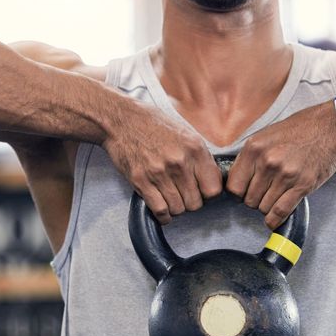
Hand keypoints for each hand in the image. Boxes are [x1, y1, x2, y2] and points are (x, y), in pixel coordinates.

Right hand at [102, 101, 221, 223]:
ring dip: (176, 208)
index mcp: (194, 149)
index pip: (213, 189)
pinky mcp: (140, 181)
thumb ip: (200, 156)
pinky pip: (160, 210)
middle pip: (195, 203)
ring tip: (171, 198)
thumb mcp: (186, 133)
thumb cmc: (154, 125)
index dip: (208, 194)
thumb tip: (212, 179)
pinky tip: (163, 208)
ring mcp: (159, 173)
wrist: (121, 120)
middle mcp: (179, 162)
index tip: (202, 191)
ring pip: (178, 209)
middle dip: (191, 203)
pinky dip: (163, 215)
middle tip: (184, 195)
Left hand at [226, 102, 335, 228]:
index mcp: (254, 148)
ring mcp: (285, 175)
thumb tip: (237, 179)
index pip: (233, 186)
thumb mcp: (266, 135)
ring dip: (268, 207)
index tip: (244, 193)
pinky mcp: (302, 185)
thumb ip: (250, 157)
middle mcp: (267, 162)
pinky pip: (280, 211)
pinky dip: (274, 220)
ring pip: (264, 207)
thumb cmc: (299, 129)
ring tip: (276, 197)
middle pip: (249, 200)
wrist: (330, 127)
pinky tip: (274, 219)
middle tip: (264, 193)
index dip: (238, 193)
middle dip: (255, 200)